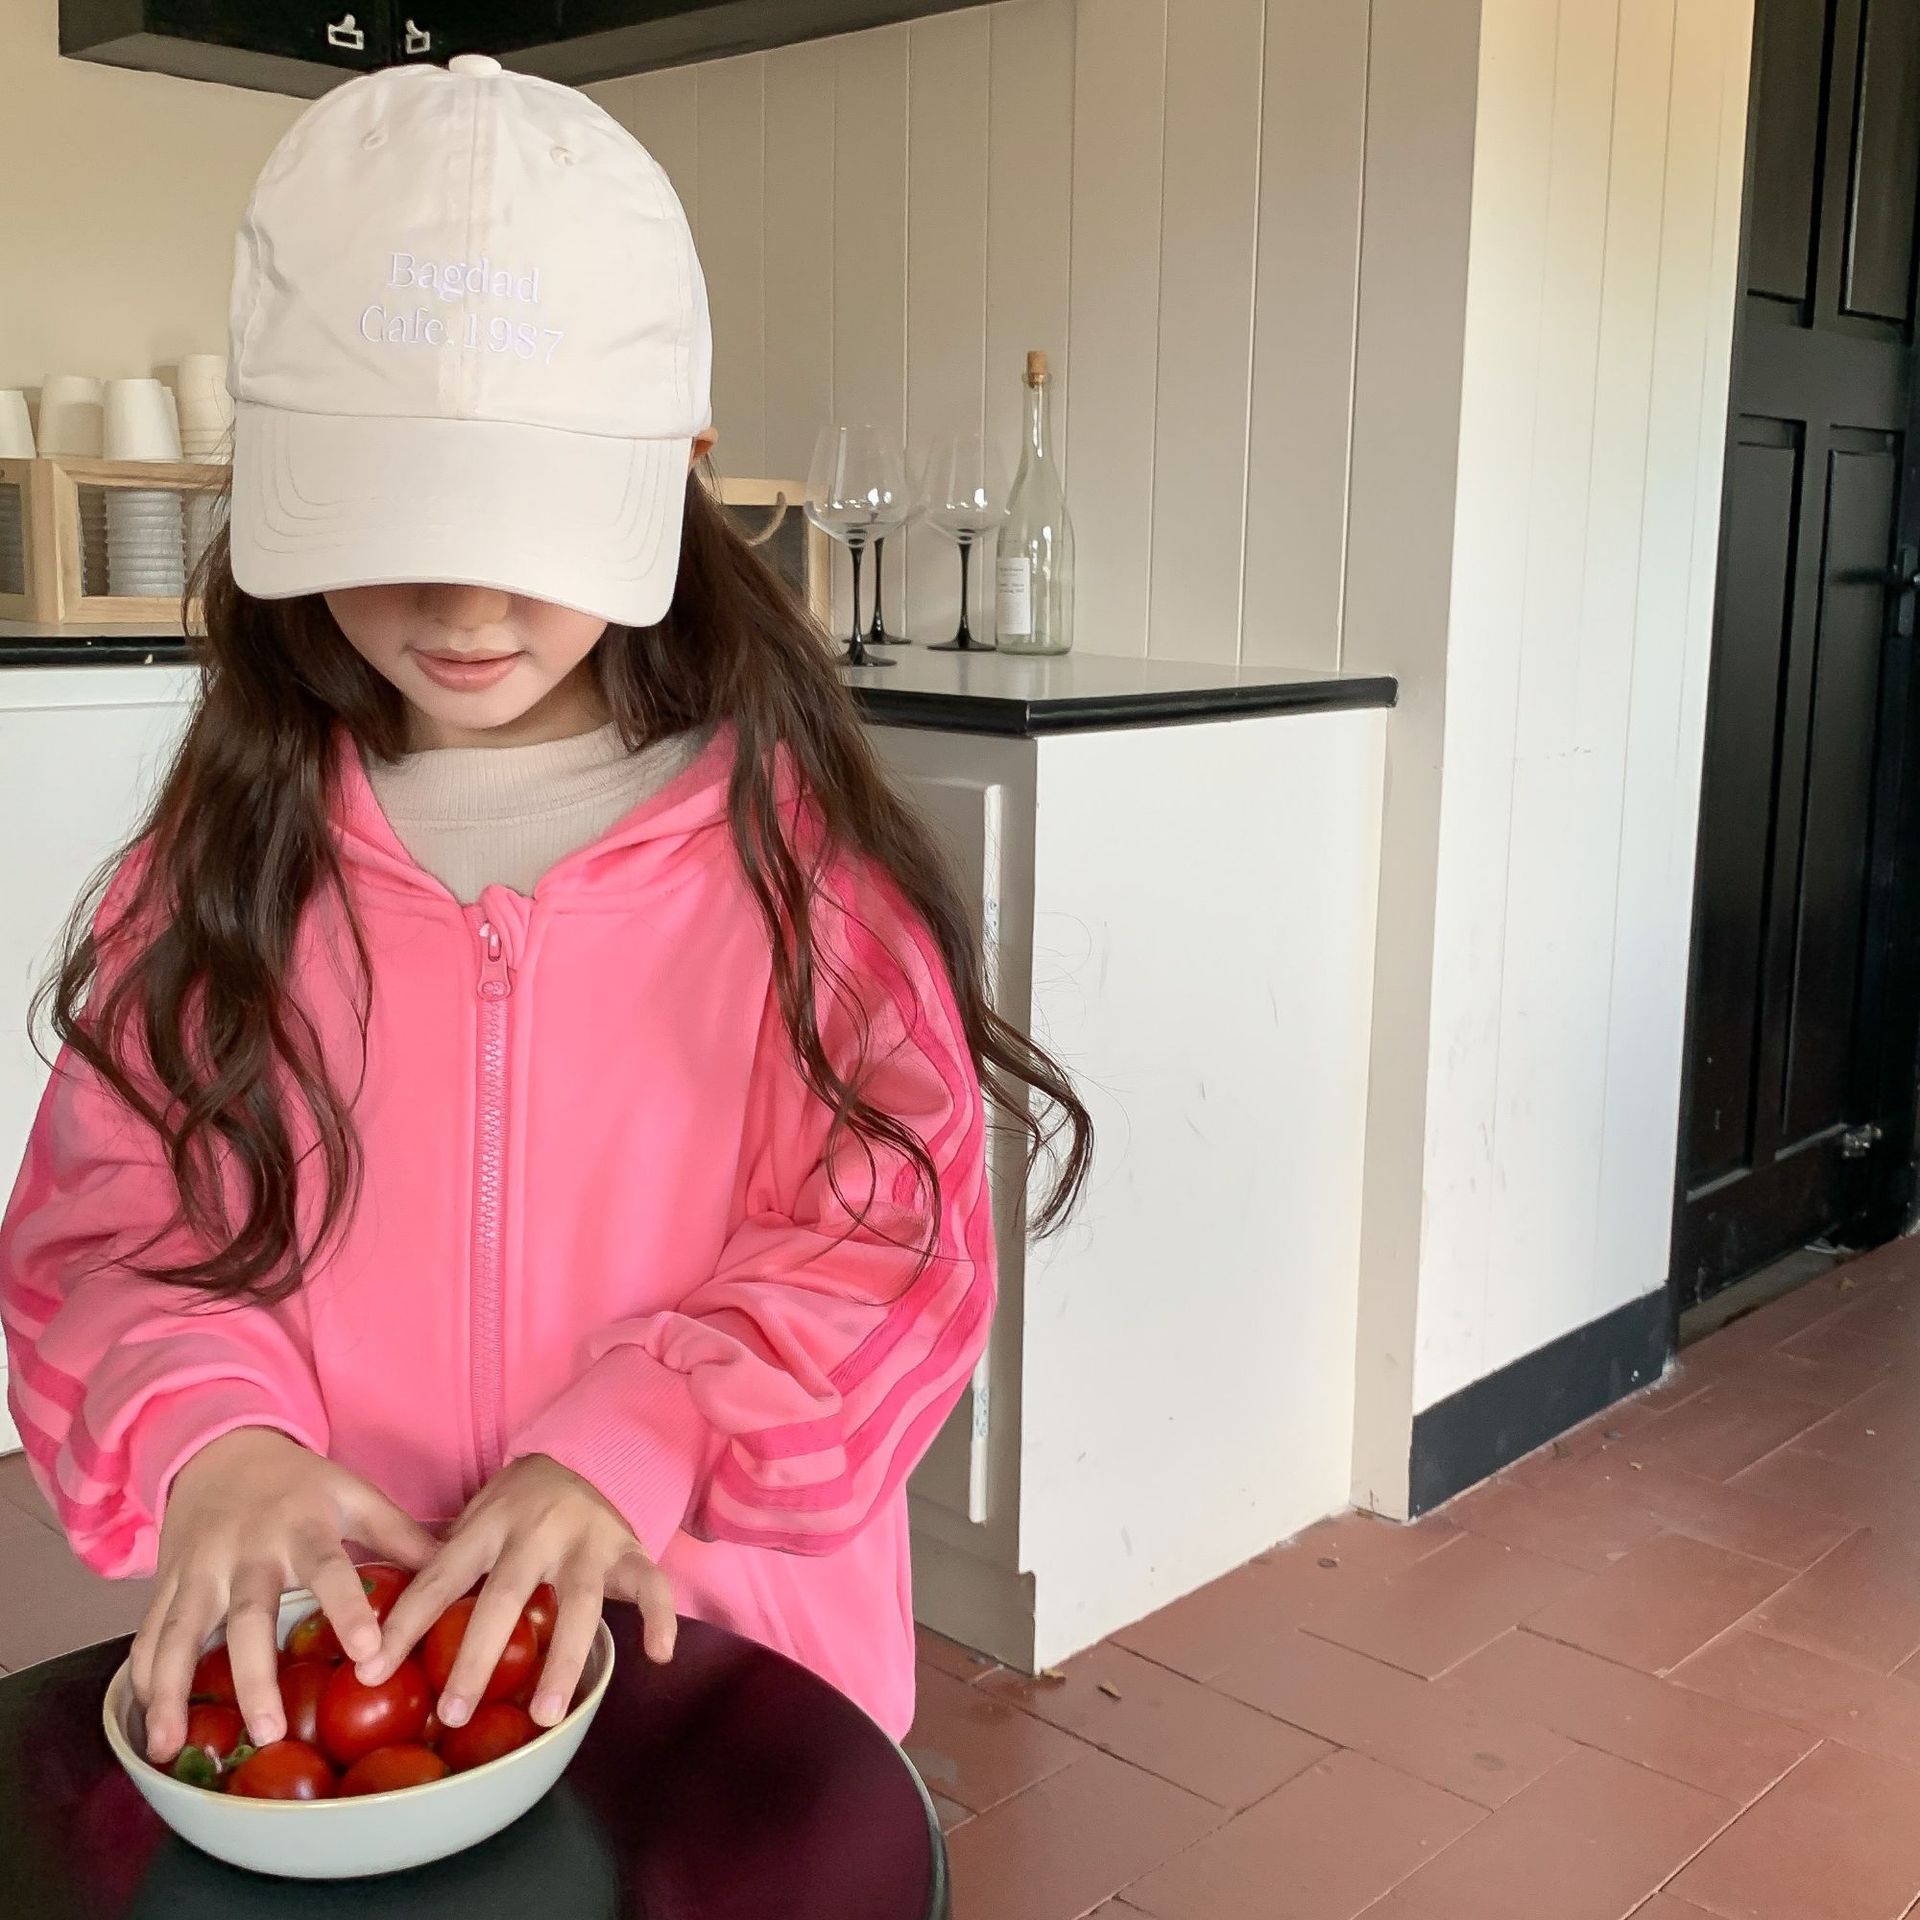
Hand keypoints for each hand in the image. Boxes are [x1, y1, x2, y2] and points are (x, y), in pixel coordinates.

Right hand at [131, 1427, 436, 1763]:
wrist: (222, 1449)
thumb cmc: (299, 1483)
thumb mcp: (354, 1494)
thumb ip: (400, 1535)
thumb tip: (456, 1569)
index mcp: (303, 1526)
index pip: (330, 1569)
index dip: (349, 1609)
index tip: (370, 1653)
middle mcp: (247, 1551)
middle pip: (248, 1616)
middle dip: (255, 1675)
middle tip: (269, 1730)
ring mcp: (200, 1569)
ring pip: (180, 1632)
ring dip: (175, 1691)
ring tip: (176, 1746)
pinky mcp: (167, 1582)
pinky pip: (149, 1634)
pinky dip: (144, 1680)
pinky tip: (149, 1727)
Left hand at [361, 1453, 674, 1731]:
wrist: (581, 1453)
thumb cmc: (514, 1508)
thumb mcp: (474, 1521)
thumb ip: (448, 1566)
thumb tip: (384, 1632)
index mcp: (488, 1524)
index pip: (440, 1578)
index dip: (405, 1626)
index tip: (372, 1673)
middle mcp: (537, 1530)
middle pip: (504, 1596)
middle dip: (477, 1658)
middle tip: (454, 1714)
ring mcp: (588, 1538)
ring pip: (578, 1602)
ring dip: (561, 1660)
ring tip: (545, 1714)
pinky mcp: (629, 1548)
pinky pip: (650, 1584)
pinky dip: (660, 1617)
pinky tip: (658, 1656)